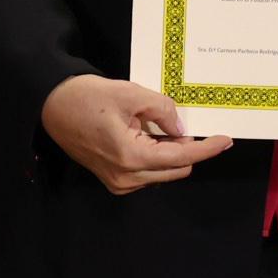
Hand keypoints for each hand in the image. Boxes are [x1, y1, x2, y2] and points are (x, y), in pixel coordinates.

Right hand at [40, 75, 233, 194]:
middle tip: (179, 121)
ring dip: (169, 152)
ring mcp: (118, 182)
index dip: (207, 148)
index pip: (182, 158)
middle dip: (186, 148)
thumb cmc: (87, 97)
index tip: (226, 139)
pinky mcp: (113, 180)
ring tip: (152, 125)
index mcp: (131, 157)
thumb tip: (181, 129)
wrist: (52, 106)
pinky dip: (155, 156)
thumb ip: (163, 110)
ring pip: (163, 172)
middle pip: (176, 169)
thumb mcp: (131, 94)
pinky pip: (147, 173)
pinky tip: (144, 135)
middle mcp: (126, 178)